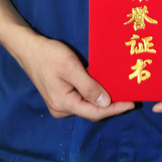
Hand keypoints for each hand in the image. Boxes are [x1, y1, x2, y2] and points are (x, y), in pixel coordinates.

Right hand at [18, 33, 134, 120]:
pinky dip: (93, 95)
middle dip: (110, 105)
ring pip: (86, 106)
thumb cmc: (49, 55)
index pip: (94, 112)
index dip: (115, 109)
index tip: (132, 103)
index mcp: (63, 104)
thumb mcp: (71, 68)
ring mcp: (59, 105)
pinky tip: (103, 88)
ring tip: (119, 91)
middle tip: (129, 96)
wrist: (29, 49)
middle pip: (91, 111)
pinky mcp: (59, 97)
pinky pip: (80, 100)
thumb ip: (88, 87)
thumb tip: (105, 103)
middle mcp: (61, 109)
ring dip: (102, 100)